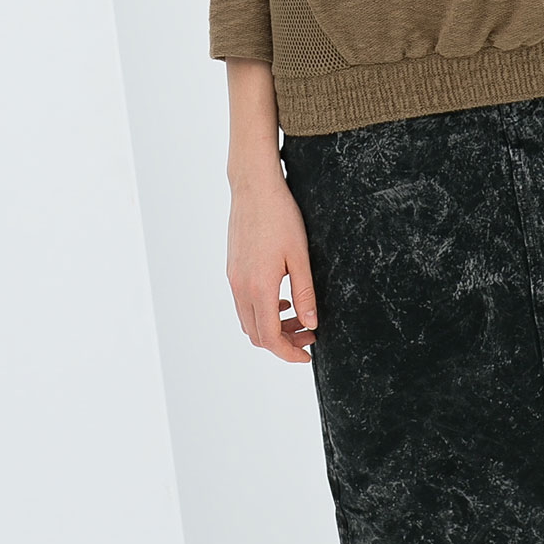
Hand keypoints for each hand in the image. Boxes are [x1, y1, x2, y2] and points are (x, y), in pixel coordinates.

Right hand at [226, 163, 318, 362]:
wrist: (253, 188)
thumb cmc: (280, 217)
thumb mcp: (300, 256)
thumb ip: (305, 293)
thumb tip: (310, 323)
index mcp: (258, 287)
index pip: (269, 337)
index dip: (288, 352)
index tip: (307, 355)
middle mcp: (240, 287)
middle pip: (256, 334)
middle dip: (283, 342)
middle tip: (309, 334)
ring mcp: (233, 279)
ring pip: (248, 320)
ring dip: (272, 327)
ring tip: (298, 318)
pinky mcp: (232, 269)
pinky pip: (244, 303)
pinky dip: (262, 311)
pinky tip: (282, 299)